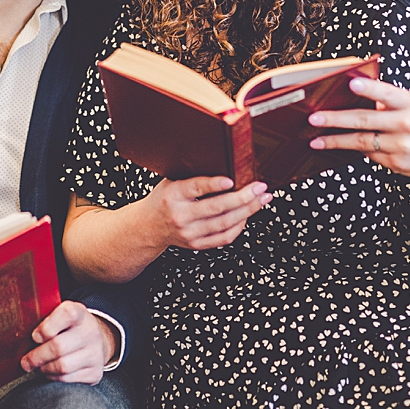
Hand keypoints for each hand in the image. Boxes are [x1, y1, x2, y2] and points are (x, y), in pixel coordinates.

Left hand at [20, 299, 116, 383]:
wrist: (93, 342)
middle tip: (26, 361)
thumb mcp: (57, 316)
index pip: (66, 314)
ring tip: (37, 366)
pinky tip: (50, 372)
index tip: (35, 336)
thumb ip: (42, 320)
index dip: (46, 328)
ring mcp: (96, 354)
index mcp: (79, 313)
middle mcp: (91, 332)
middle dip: (36, 356)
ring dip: (43, 369)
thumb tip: (18, 334)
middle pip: (59, 347)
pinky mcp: (95, 373)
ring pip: (62, 366)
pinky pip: (67, 380)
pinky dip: (53, 378)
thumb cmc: (67, 329)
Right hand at [145, 174, 268, 251]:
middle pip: (216, 208)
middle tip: (259, 188)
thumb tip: (225, 163)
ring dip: (247, 211)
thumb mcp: (170, 182)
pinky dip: (239, 227)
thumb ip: (192, 176)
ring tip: (261, 200)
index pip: (195, 188)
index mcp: (172, 196)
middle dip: (243, 197)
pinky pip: (224, 238)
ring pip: (224, 223)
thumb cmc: (163, 200)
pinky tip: (247, 216)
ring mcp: (189, 233)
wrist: (147, 228)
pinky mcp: (196, 244)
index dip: (214, 184)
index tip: (231, 180)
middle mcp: (180, 216)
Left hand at [308, 74, 409, 187]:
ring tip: (315, 140)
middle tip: (314, 118)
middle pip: (365, 120)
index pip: (387, 93)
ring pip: (361, 142)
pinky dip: (351, 149)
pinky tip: (335, 146)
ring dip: (335, 140)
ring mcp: (401, 145)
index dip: (370, 89)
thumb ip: (387, 102)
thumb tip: (351, 94)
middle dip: (336, 119)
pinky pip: (368, 154)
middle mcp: (406, 124)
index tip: (352, 83)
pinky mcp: (395, 163)